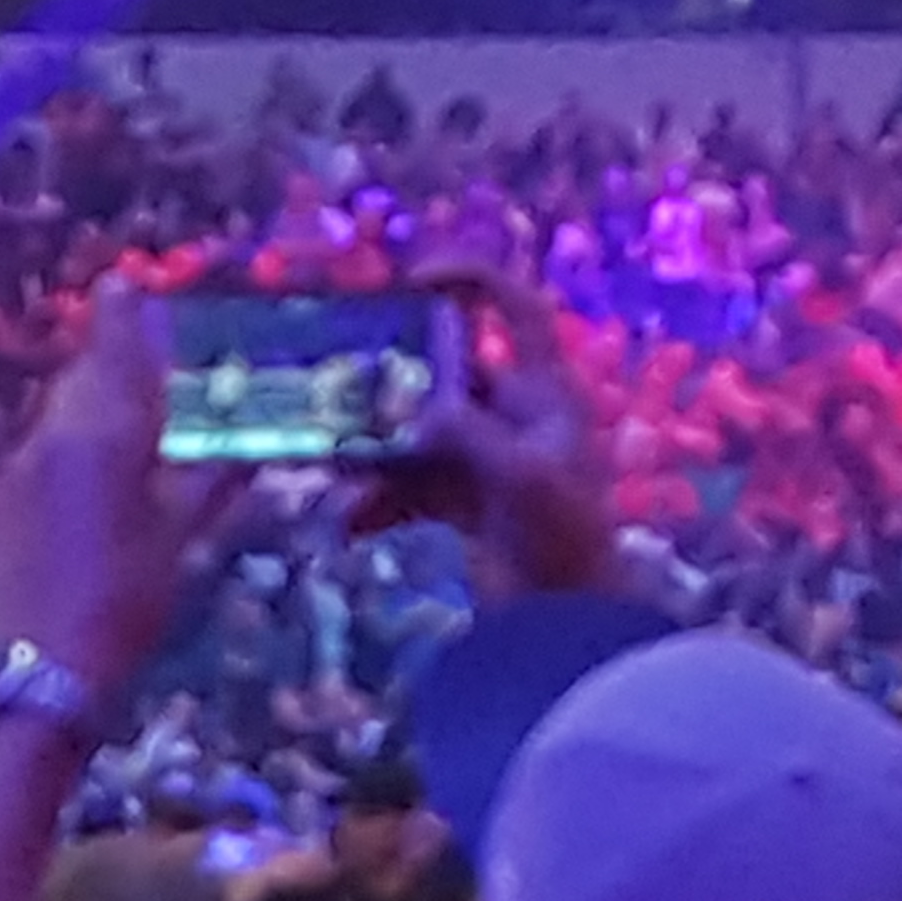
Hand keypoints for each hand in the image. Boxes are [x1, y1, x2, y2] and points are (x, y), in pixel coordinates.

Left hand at [0, 284, 224, 705]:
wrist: (48, 664)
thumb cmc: (127, 599)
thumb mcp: (179, 535)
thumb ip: (211, 479)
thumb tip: (250, 444)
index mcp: (104, 438)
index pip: (118, 360)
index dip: (124, 321)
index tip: (125, 280)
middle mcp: (51, 439)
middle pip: (83, 382)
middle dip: (108, 360)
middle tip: (135, 342)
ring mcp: (12, 468)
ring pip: (52, 414)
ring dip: (80, 400)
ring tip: (115, 400)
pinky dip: (8, 431)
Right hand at [369, 266, 617, 599]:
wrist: (567, 620)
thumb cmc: (564, 539)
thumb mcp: (524, 478)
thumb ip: (469, 432)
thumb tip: (420, 409)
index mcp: (545, 394)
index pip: (519, 311)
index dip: (475, 280)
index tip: (415, 280)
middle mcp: (515, 415)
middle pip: (444, 373)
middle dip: (390, 381)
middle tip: (337, 381)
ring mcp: (485, 457)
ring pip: (415, 432)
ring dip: (374, 452)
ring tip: (334, 470)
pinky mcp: (463, 499)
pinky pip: (407, 484)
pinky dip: (378, 502)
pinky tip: (351, 525)